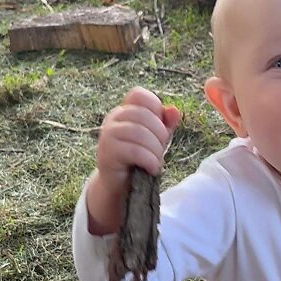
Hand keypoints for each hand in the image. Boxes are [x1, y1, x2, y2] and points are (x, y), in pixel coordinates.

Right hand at [85, 87, 181, 234]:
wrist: (121, 185)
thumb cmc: (139, 159)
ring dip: (155, 150)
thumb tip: (173, 111)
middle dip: (159, 134)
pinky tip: (152, 169)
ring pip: (138, 132)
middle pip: (142, 114)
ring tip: (156, 162)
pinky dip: (149, 160)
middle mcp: (113, 119)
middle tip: (161, 150)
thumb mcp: (156, 139)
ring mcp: (107, 135)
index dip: (155, 108)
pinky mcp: (107, 154)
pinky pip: (134, 151)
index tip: (160, 127)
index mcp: (124, 110)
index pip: (139, 95)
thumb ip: (165, 124)